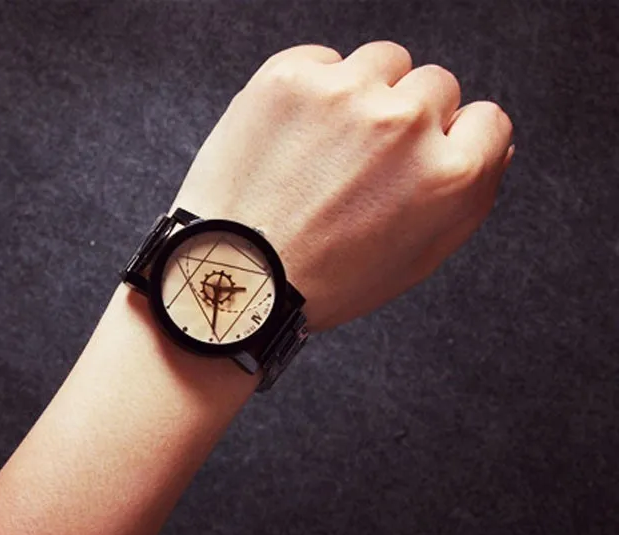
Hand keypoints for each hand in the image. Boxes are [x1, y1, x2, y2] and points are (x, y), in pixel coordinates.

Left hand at [173, 41, 513, 330]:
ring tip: (330, 143)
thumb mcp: (419, 257)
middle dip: (410, 119)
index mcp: (448, 175)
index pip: (487, 119)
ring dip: (369, 93)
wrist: (237, 274)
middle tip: (365, 162)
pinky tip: (296, 133)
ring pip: (386, 61)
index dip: (455, 141)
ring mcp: (346, 94)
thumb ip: (471, 195)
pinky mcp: (291, 76)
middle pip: (436, 85)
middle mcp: (404, 124)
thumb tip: (494, 143)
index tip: (423, 156)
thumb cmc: (324, 278)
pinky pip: (326, 59)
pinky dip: (316, 88)